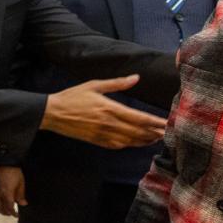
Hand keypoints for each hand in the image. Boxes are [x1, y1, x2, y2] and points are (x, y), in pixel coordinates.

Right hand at [0, 165, 26, 216]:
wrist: (2, 161)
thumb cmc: (12, 171)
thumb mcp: (20, 182)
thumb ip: (21, 194)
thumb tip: (23, 203)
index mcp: (6, 194)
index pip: (9, 208)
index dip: (13, 213)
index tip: (16, 215)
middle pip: (0, 208)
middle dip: (6, 212)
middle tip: (10, 214)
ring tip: (3, 209)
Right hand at [42, 76, 165, 148]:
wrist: (52, 113)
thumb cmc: (72, 97)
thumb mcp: (94, 85)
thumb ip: (117, 83)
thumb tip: (136, 77)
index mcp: (110, 108)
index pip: (140, 118)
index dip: (156, 122)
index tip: (169, 123)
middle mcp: (109, 124)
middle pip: (139, 132)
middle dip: (156, 133)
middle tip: (170, 134)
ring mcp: (103, 134)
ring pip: (131, 141)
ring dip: (145, 140)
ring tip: (157, 138)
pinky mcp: (97, 141)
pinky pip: (118, 145)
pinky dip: (130, 144)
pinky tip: (137, 142)